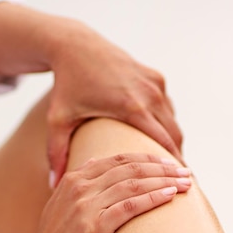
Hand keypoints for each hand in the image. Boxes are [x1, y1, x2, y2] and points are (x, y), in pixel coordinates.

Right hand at [26, 153, 190, 232]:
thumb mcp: (63, 205)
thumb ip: (81, 186)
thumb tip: (98, 165)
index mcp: (75, 178)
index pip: (119, 159)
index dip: (148, 158)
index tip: (169, 163)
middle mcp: (80, 187)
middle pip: (130, 168)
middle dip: (162, 167)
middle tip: (186, 171)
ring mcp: (86, 206)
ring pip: (134, 183)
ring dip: (164, 181)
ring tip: (186, 183)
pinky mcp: (94, 227)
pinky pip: (130, 206)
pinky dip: (153, 198)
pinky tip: (170, 196)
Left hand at [46, 21, 183, 185]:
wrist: (76, 46)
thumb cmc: (66, 85)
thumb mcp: (58, 119)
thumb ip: (57, 153)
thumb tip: (53, 185)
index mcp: (132, 108)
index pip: (163, 144)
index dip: (173, 166)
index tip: (179, 186)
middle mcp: (149, 94)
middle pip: (174, 136)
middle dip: (176, 159)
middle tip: (176, 183)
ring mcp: (155, 84)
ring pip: (173, 122)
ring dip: (173, 142)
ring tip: (168, 166)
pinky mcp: (156, 77)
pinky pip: (168, 107)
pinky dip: (168, 124)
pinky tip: (160, 141)